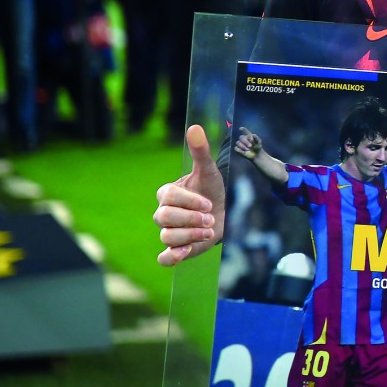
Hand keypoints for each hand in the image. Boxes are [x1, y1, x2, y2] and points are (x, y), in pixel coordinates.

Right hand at [153, 124, 225, 265]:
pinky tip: (186, 252)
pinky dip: (171, 257)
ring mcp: (168, 231)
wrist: (224, 212)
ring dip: (190, 237)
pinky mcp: (176, 249)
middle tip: (210, 220)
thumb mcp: (209, 171)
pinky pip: (163, 258)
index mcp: (168, 193)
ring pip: (166, 237)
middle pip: (164, 218)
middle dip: (191, 220)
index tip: (208, 203)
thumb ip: (200, 151)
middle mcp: (164, 213)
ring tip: (209, 232)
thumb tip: (195, 127)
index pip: (168, 197)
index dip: (190, 201)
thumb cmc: (213, 190)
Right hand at [234, 126, 261, 159]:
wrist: (256, 155)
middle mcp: (243, 139)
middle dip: (245, 141)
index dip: (243, 129)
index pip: (245, 131)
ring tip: (248, 150)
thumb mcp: (259, 142)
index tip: (240, 128)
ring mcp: (240, 144)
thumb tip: (253, 135)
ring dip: (243, 146)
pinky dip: (240, 150)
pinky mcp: (237, 149)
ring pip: (238, 143)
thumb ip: (256, 138)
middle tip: (250, 146)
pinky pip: (236, 148)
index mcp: (248, 136)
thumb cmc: (257, 147)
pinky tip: (244, 152)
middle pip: (241, 137)